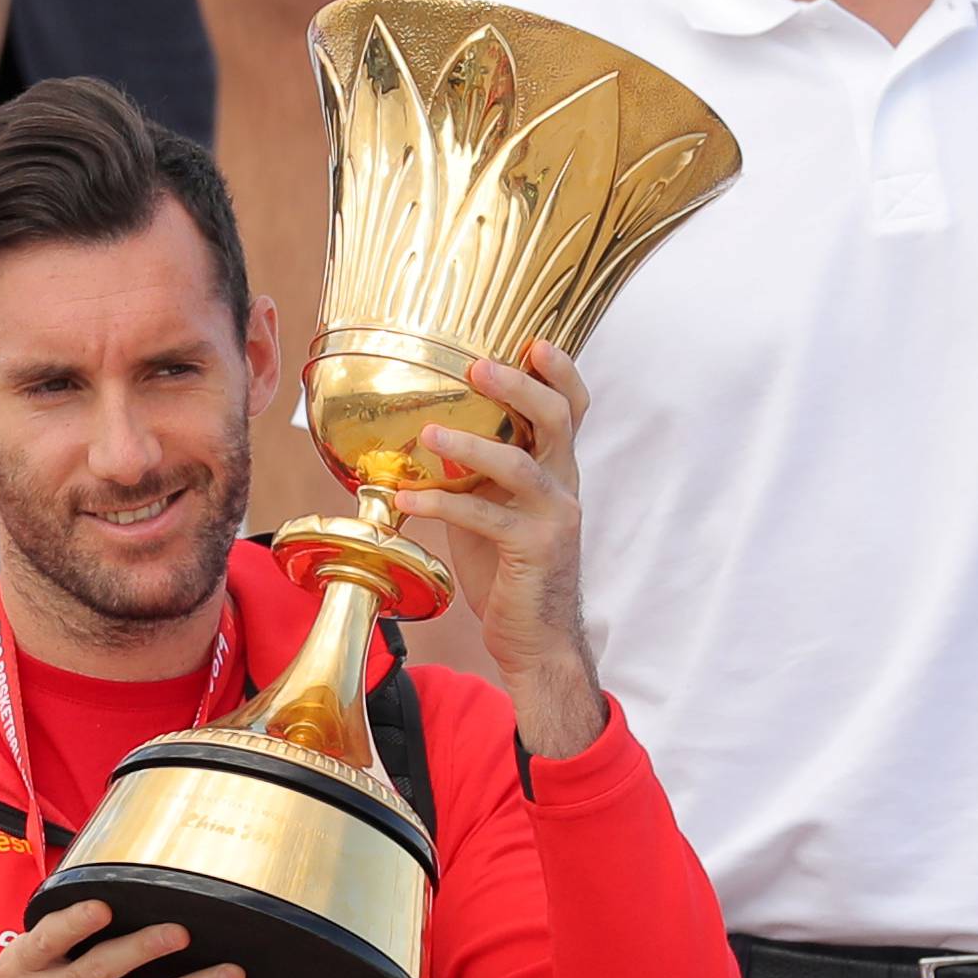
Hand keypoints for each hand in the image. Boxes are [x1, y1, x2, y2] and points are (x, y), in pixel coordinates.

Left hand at [394, 339, 605, 759]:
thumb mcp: (494, 509)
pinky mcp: (534, 550)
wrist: (536, 637)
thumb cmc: (508, 569)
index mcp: (557, 469)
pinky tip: (405, 501)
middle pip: (556, 419)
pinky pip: (484, 518)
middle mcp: (564, 485)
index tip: (532, 340)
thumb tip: (425, 433)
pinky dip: (441, 505)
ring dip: (469, 446)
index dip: (560, 371)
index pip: (572, 407)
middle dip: (517, 387)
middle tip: (476, 367)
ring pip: (519, 465)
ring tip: (427, 435)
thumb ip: (478, 473)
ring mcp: (554, 517)